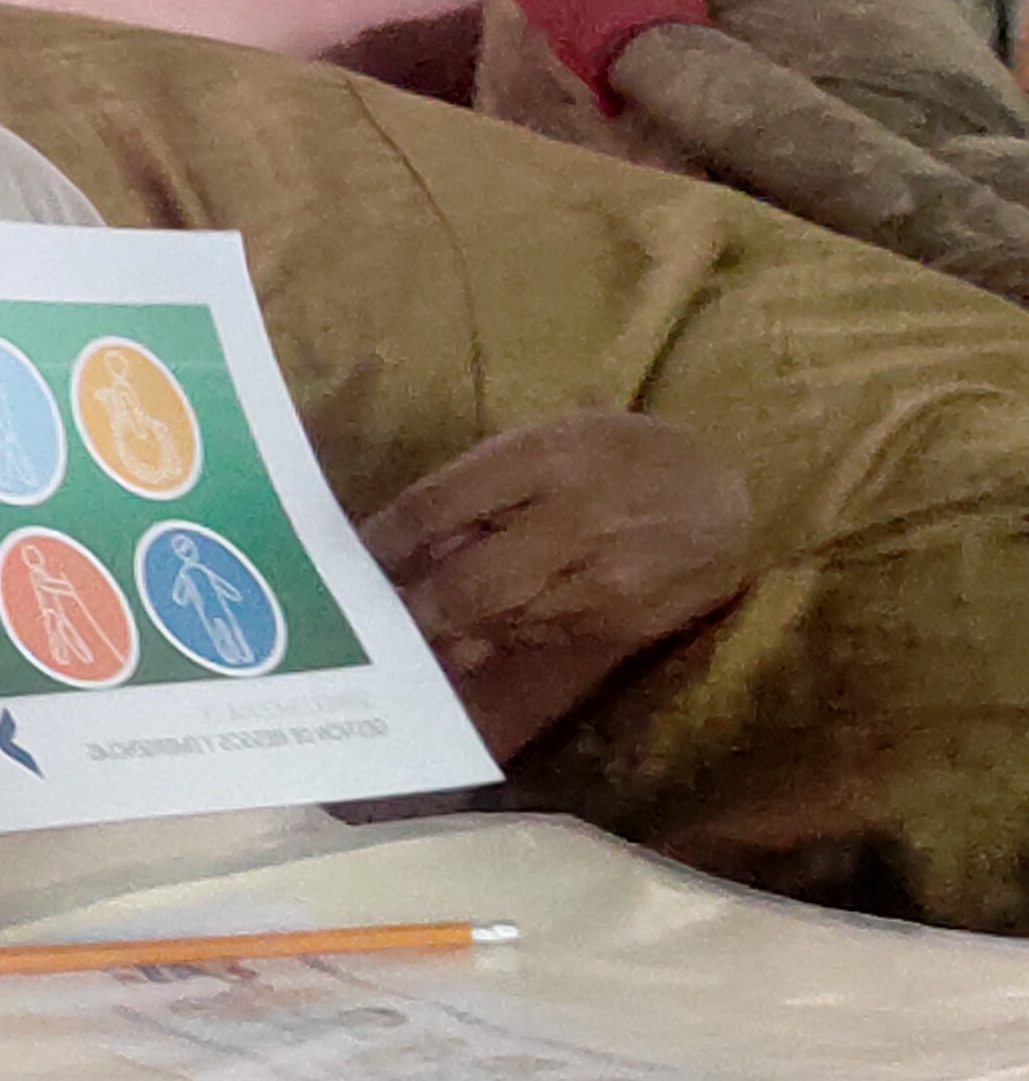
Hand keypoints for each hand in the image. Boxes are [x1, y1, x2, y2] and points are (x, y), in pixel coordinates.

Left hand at [357, 411, 753, 759]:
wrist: (728, 499)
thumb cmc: (622, 457)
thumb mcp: (550, 439)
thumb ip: (480, 482)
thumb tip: (408, 538)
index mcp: (548, 456)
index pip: (439, 505)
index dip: (384, 540)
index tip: (352, 559)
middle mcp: (575, 520)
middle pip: (466, 584)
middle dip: (411, 607)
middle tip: (365, 619)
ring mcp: (601, 581)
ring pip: (496, 622)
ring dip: (446, 631)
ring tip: (406, 632)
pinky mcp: (619, 625)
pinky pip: (534, 640)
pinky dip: (494, 640)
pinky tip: (468, 640)